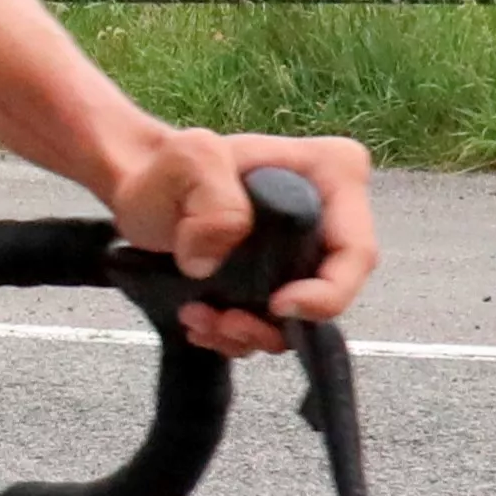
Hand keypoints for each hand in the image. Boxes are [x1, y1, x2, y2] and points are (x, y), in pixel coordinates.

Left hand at [109, 128, 373, 355]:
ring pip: (300, 317)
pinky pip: (271, 325)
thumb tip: (214, 258)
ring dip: (251, 332)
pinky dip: (236, 335)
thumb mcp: (190, 160)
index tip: (278, 307)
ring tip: (200, 318)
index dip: (328, 292)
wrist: (139, 191)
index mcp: (334, 175)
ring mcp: (306, 252)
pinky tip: (200, 321)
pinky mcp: (279, 280)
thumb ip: (213, 200)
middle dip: (281, 322)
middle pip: (332, 291)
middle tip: (227, 321)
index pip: (356, 250)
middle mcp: (332, 216)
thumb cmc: (167, 168)